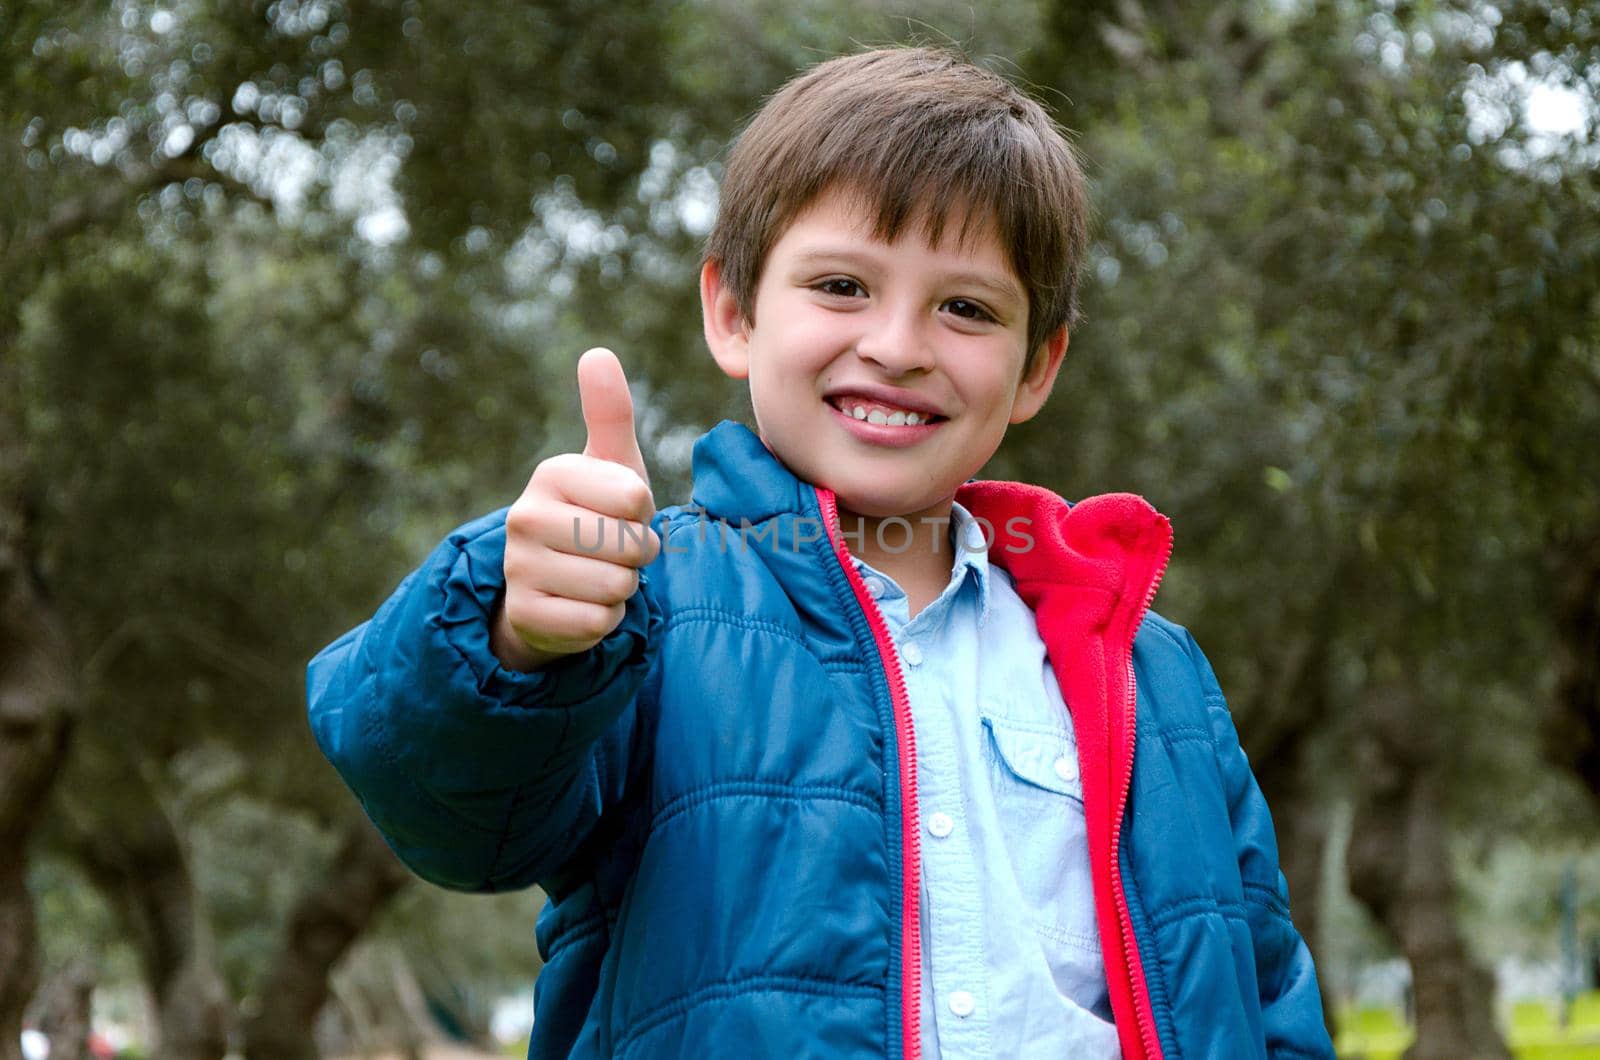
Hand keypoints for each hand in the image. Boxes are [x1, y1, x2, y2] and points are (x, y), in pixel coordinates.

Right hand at [492, 348, 660, 670]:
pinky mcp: (524, 614)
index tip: (623, 513)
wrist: (554, 587)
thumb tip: (597, 353)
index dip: (644, 513)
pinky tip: (586, 605)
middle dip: (636, 554)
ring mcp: (519, 567)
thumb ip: (609, 413)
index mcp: (551, 473)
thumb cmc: (595, 515)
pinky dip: (605, 619)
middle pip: (626, 544)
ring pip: (614, 585)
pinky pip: (597, 621)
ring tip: (600, 576)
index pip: (634, 498)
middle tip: (615, 550)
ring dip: (622, 588)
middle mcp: (524, 517)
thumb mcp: (610, 465)